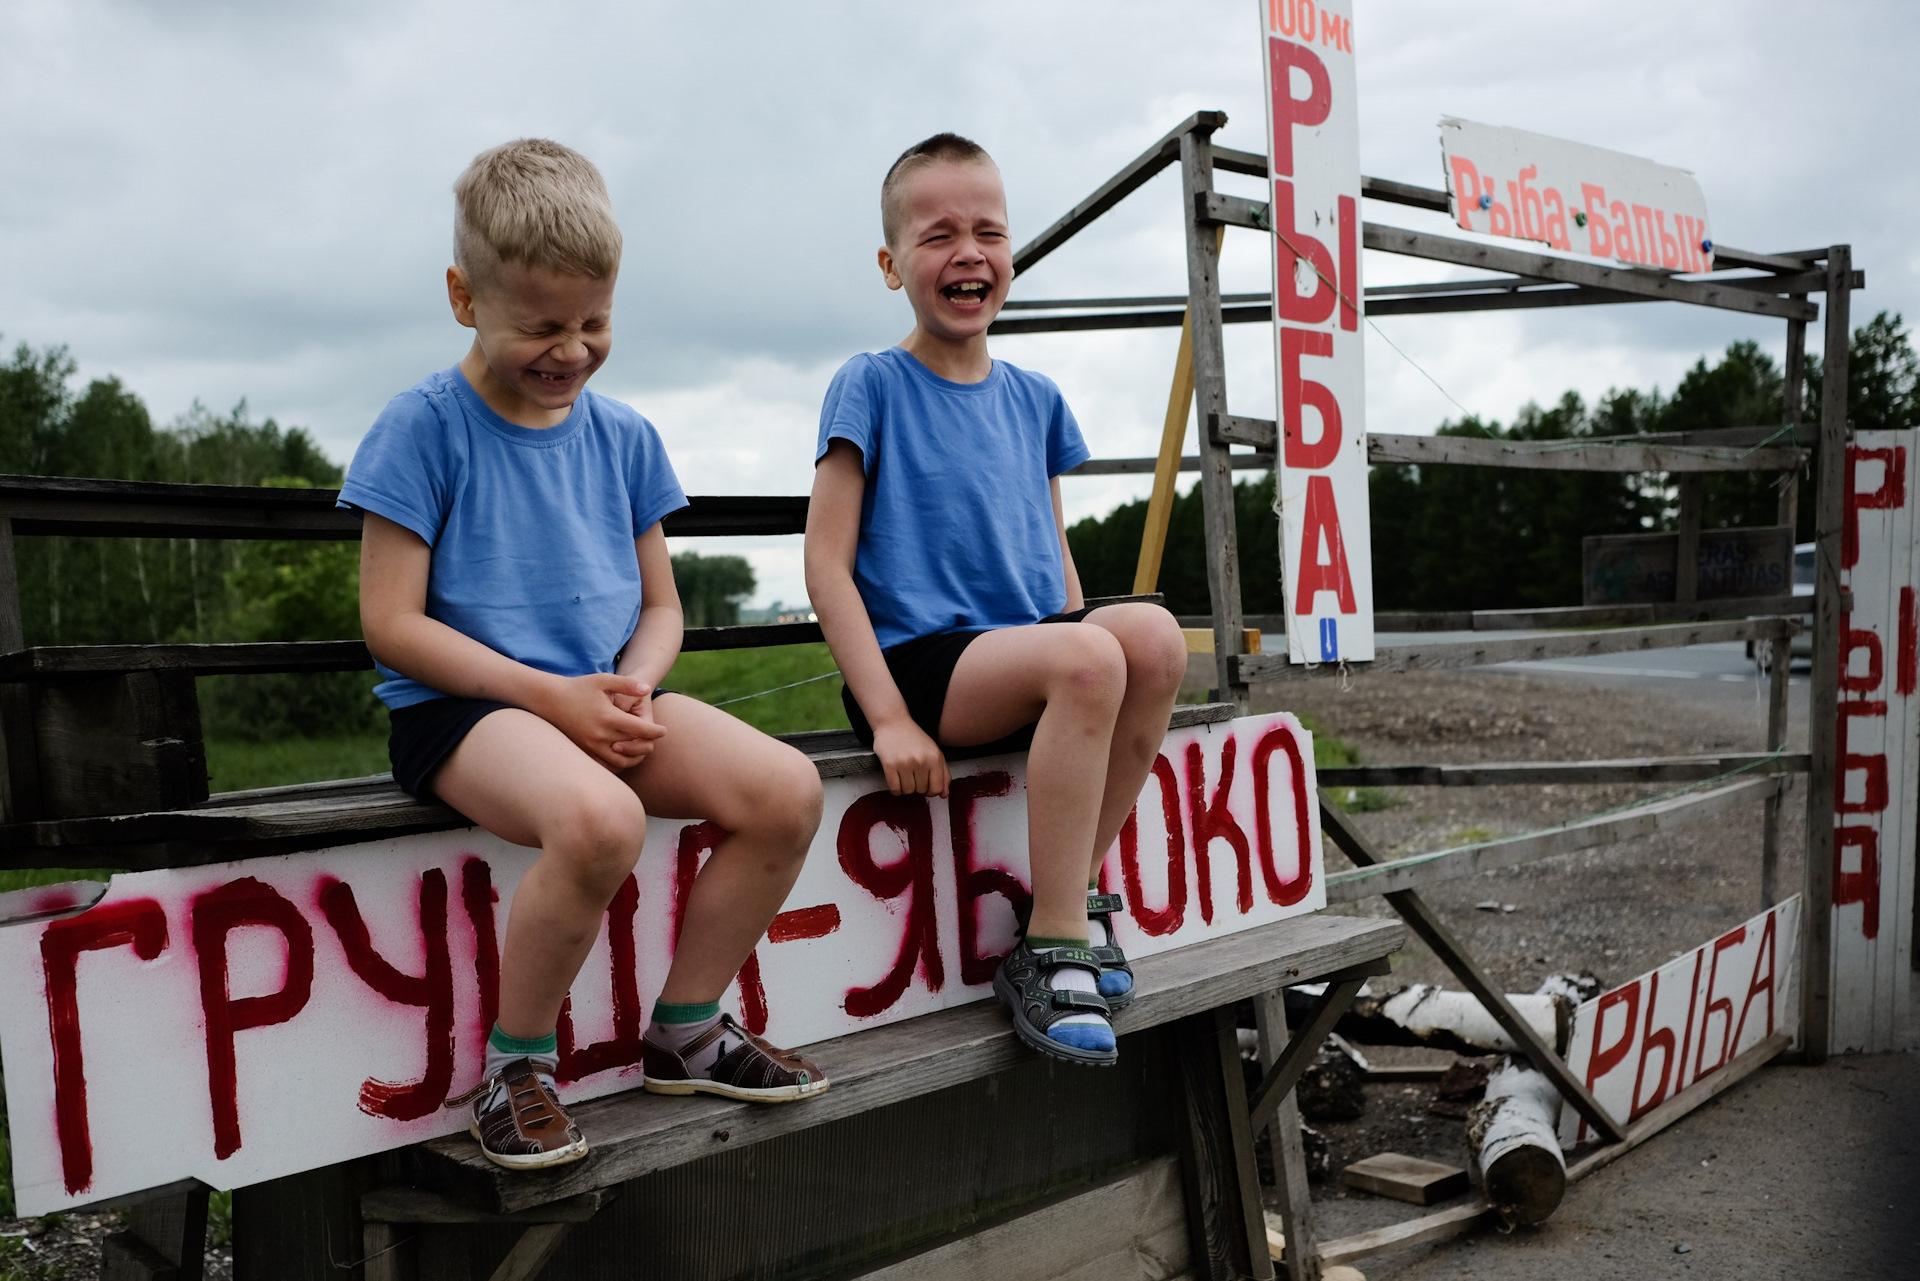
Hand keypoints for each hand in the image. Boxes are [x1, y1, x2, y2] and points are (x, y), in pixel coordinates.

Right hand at [541, 674, 663, 770]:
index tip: (664, 730)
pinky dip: (618, 764)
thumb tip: (647, 690)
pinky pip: (606, 766)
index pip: (640, 730)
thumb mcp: (603, 680)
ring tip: (640, 747)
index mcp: (608, 717)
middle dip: (648, 744)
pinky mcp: (584, 752)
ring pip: (621, 762)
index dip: (656, 732)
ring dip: (634, 757)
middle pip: (634, 748)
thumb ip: (627, 684)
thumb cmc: (579, 687)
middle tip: (653, 738)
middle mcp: (600, 735)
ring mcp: (591, 746)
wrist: (550, 700)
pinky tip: (624, 754)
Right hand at [871, 717, 948, 797]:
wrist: (894, 723)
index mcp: (934, 758)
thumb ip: (943, 774)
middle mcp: (921, 760)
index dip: (931, 791)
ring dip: (905, 788)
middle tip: (913, 775)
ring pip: (907, 791)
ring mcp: (905, 763)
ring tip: (904, 775)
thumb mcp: (934, 752)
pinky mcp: (890, 764)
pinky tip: (896, 779)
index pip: (936, 788)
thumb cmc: (914, 738)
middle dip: (917, 786)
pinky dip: (895, 789)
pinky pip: (894, 789)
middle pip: (921, 790)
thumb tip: (944, 795)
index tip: (926, 786)